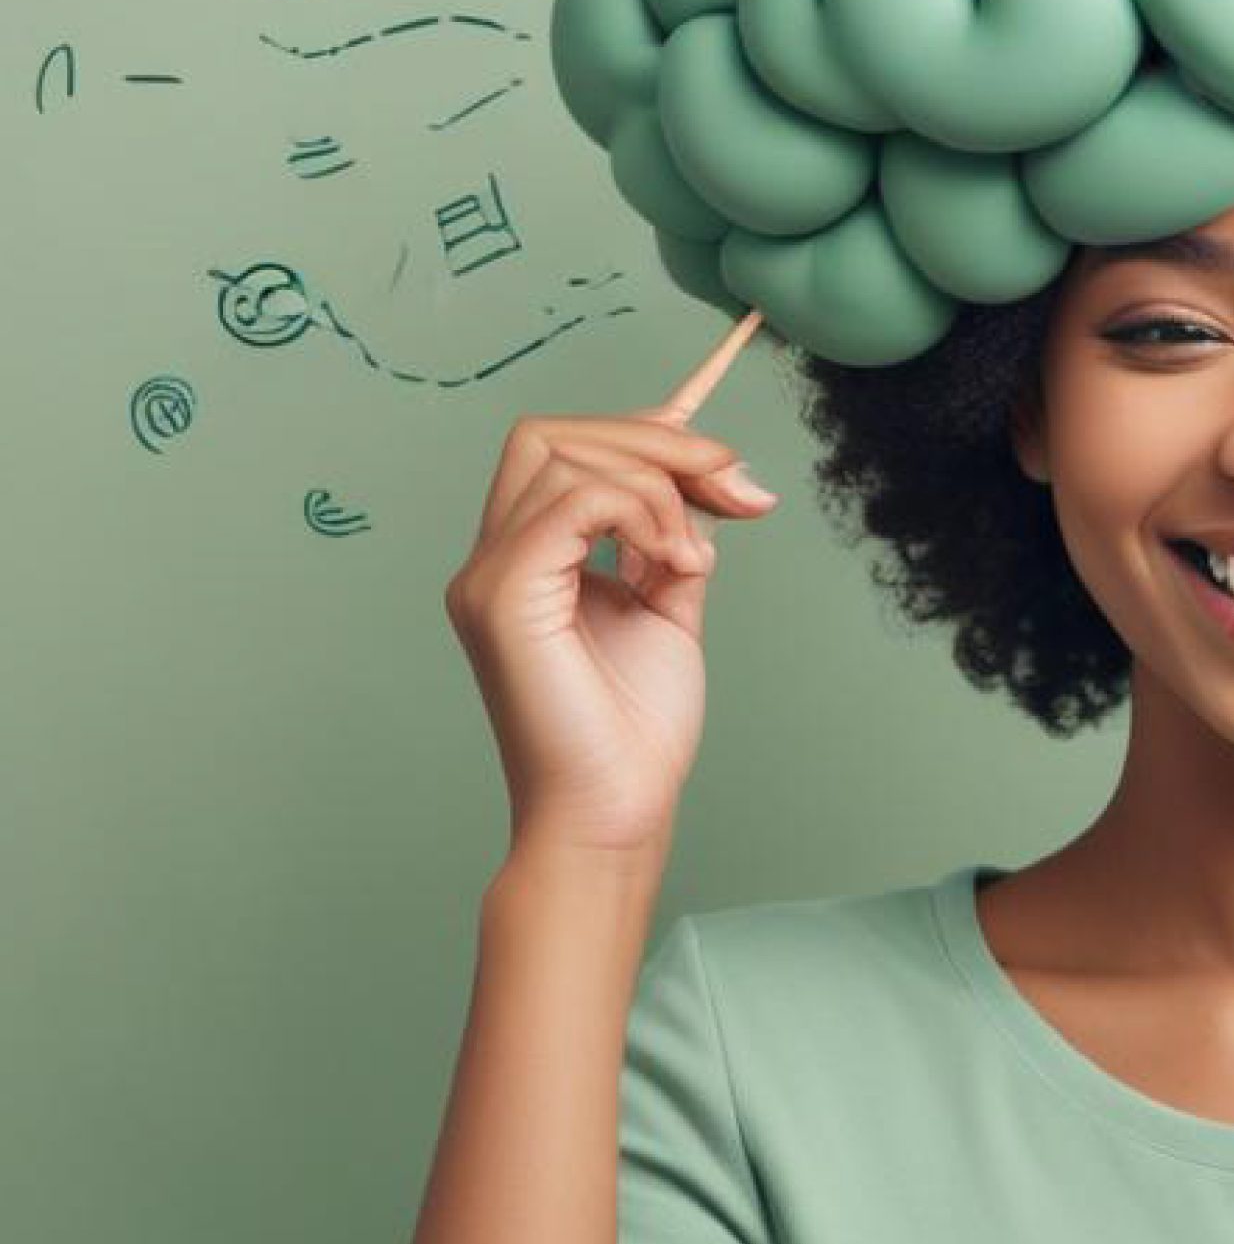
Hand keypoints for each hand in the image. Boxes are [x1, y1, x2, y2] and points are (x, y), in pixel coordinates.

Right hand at [443, 402, 780, 857]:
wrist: (618, 809)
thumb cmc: (636, 729)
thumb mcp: (668, 605)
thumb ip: (672, 536)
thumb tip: (710, 471)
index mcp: (526, 560)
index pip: (562, 449)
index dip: (643, 433)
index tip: (723, 461)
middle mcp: (493, 560)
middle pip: (554, 434)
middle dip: (658, 442)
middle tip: (735, 486)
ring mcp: (488, 577)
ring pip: (564, 455)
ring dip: (657, 483)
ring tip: (696, 553)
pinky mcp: (502, 597)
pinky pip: (572, 502)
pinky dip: (639, 511)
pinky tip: (676, 561)